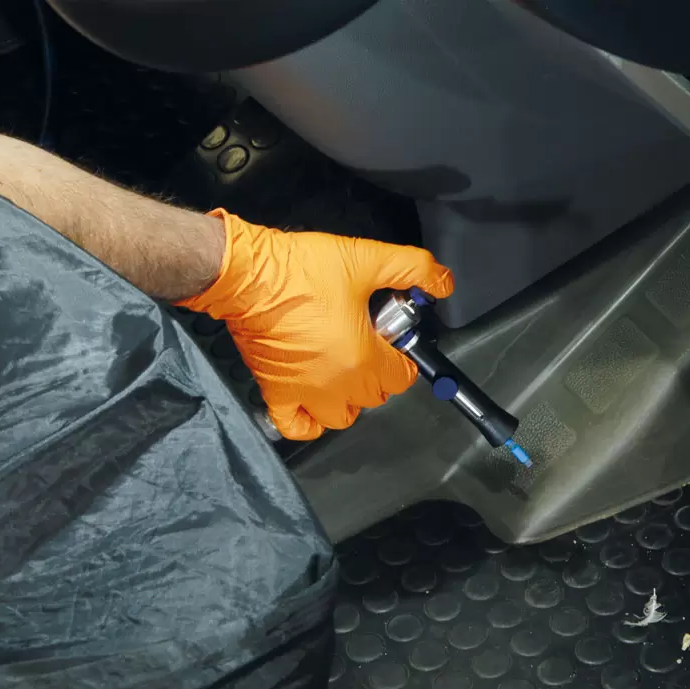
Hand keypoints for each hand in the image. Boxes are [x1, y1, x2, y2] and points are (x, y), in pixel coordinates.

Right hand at [179, 210, 453, 439]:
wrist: (247, 274)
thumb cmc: (299, 270)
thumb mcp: (365, 259)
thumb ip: (412, 268)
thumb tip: (441, 282)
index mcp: (363, 357)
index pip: (402, 377)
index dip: (402, 356)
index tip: (392, 338)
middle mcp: (336, 384)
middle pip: (375, 397)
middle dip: (378, 374)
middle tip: (366, 342)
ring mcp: (305, 393)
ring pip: (341, 418)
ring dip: (350, 401)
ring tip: (345, 371)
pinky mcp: (275, 391)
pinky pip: (296, 428)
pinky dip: (308, 424)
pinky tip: (313, 405)